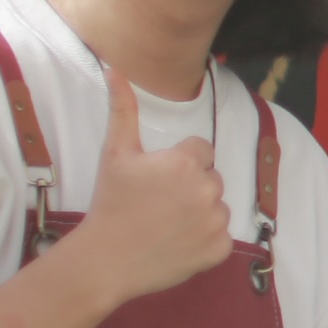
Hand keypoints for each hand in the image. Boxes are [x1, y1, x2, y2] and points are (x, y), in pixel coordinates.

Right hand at [68, 70, 233, 301]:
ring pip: (216, 206)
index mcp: (188, 162)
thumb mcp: (115, 153)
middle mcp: (209, 188)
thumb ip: (122, 109)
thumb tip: (114, 68)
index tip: (156, 181)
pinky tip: (176, 243)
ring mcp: (217, 221)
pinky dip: (204, 240)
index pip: (200, 152)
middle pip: (210, 178)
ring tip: (165, 224)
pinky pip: (221, 236)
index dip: (178, 165)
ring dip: (198, 213)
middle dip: (190, 187)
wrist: (106, 259)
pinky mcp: (220, 248)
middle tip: (158, 205)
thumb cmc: (111, 203)